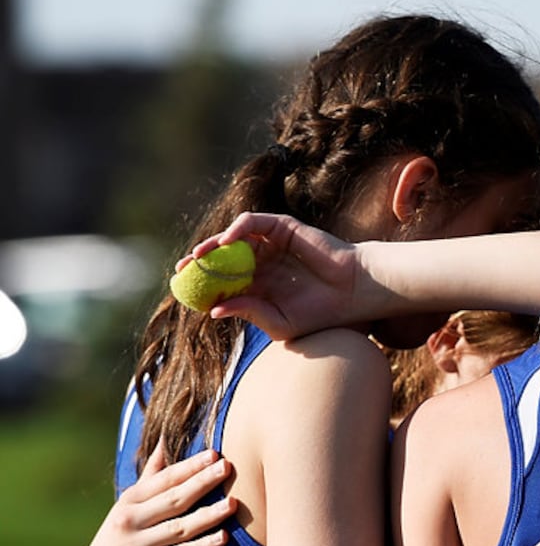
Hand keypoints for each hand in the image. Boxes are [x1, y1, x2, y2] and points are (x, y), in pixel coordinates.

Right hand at [74, 447, 234, 545]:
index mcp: (129, 501)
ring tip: (232, 503)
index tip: (214, 454)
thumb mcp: (128, 506)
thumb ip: (149, 477)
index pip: (164, 480)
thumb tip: (163, 443)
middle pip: (174, 499)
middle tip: (227, 467)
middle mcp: (131, 520)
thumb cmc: (120, 538)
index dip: (189, 467)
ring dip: (207, 515)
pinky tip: (222, 538)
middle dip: (201, 482)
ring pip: (179, 527)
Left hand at [188, 212, 366, 339]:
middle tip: (182, 270)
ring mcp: (271, 243)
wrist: (352, 294)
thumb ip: (249, 313)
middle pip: (222, 259)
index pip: (223, 282)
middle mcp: (261, 263)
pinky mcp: (282, 227)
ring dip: (212, 246)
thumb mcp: (279, 322)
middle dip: (200, 263)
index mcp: (259, 287)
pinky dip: (235, 229)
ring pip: (232, 239)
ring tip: (198, 257)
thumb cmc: (320, 314)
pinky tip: (225, 243)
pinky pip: (252, 223)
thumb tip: (213, 311)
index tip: (184, 292)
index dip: (202, 285)